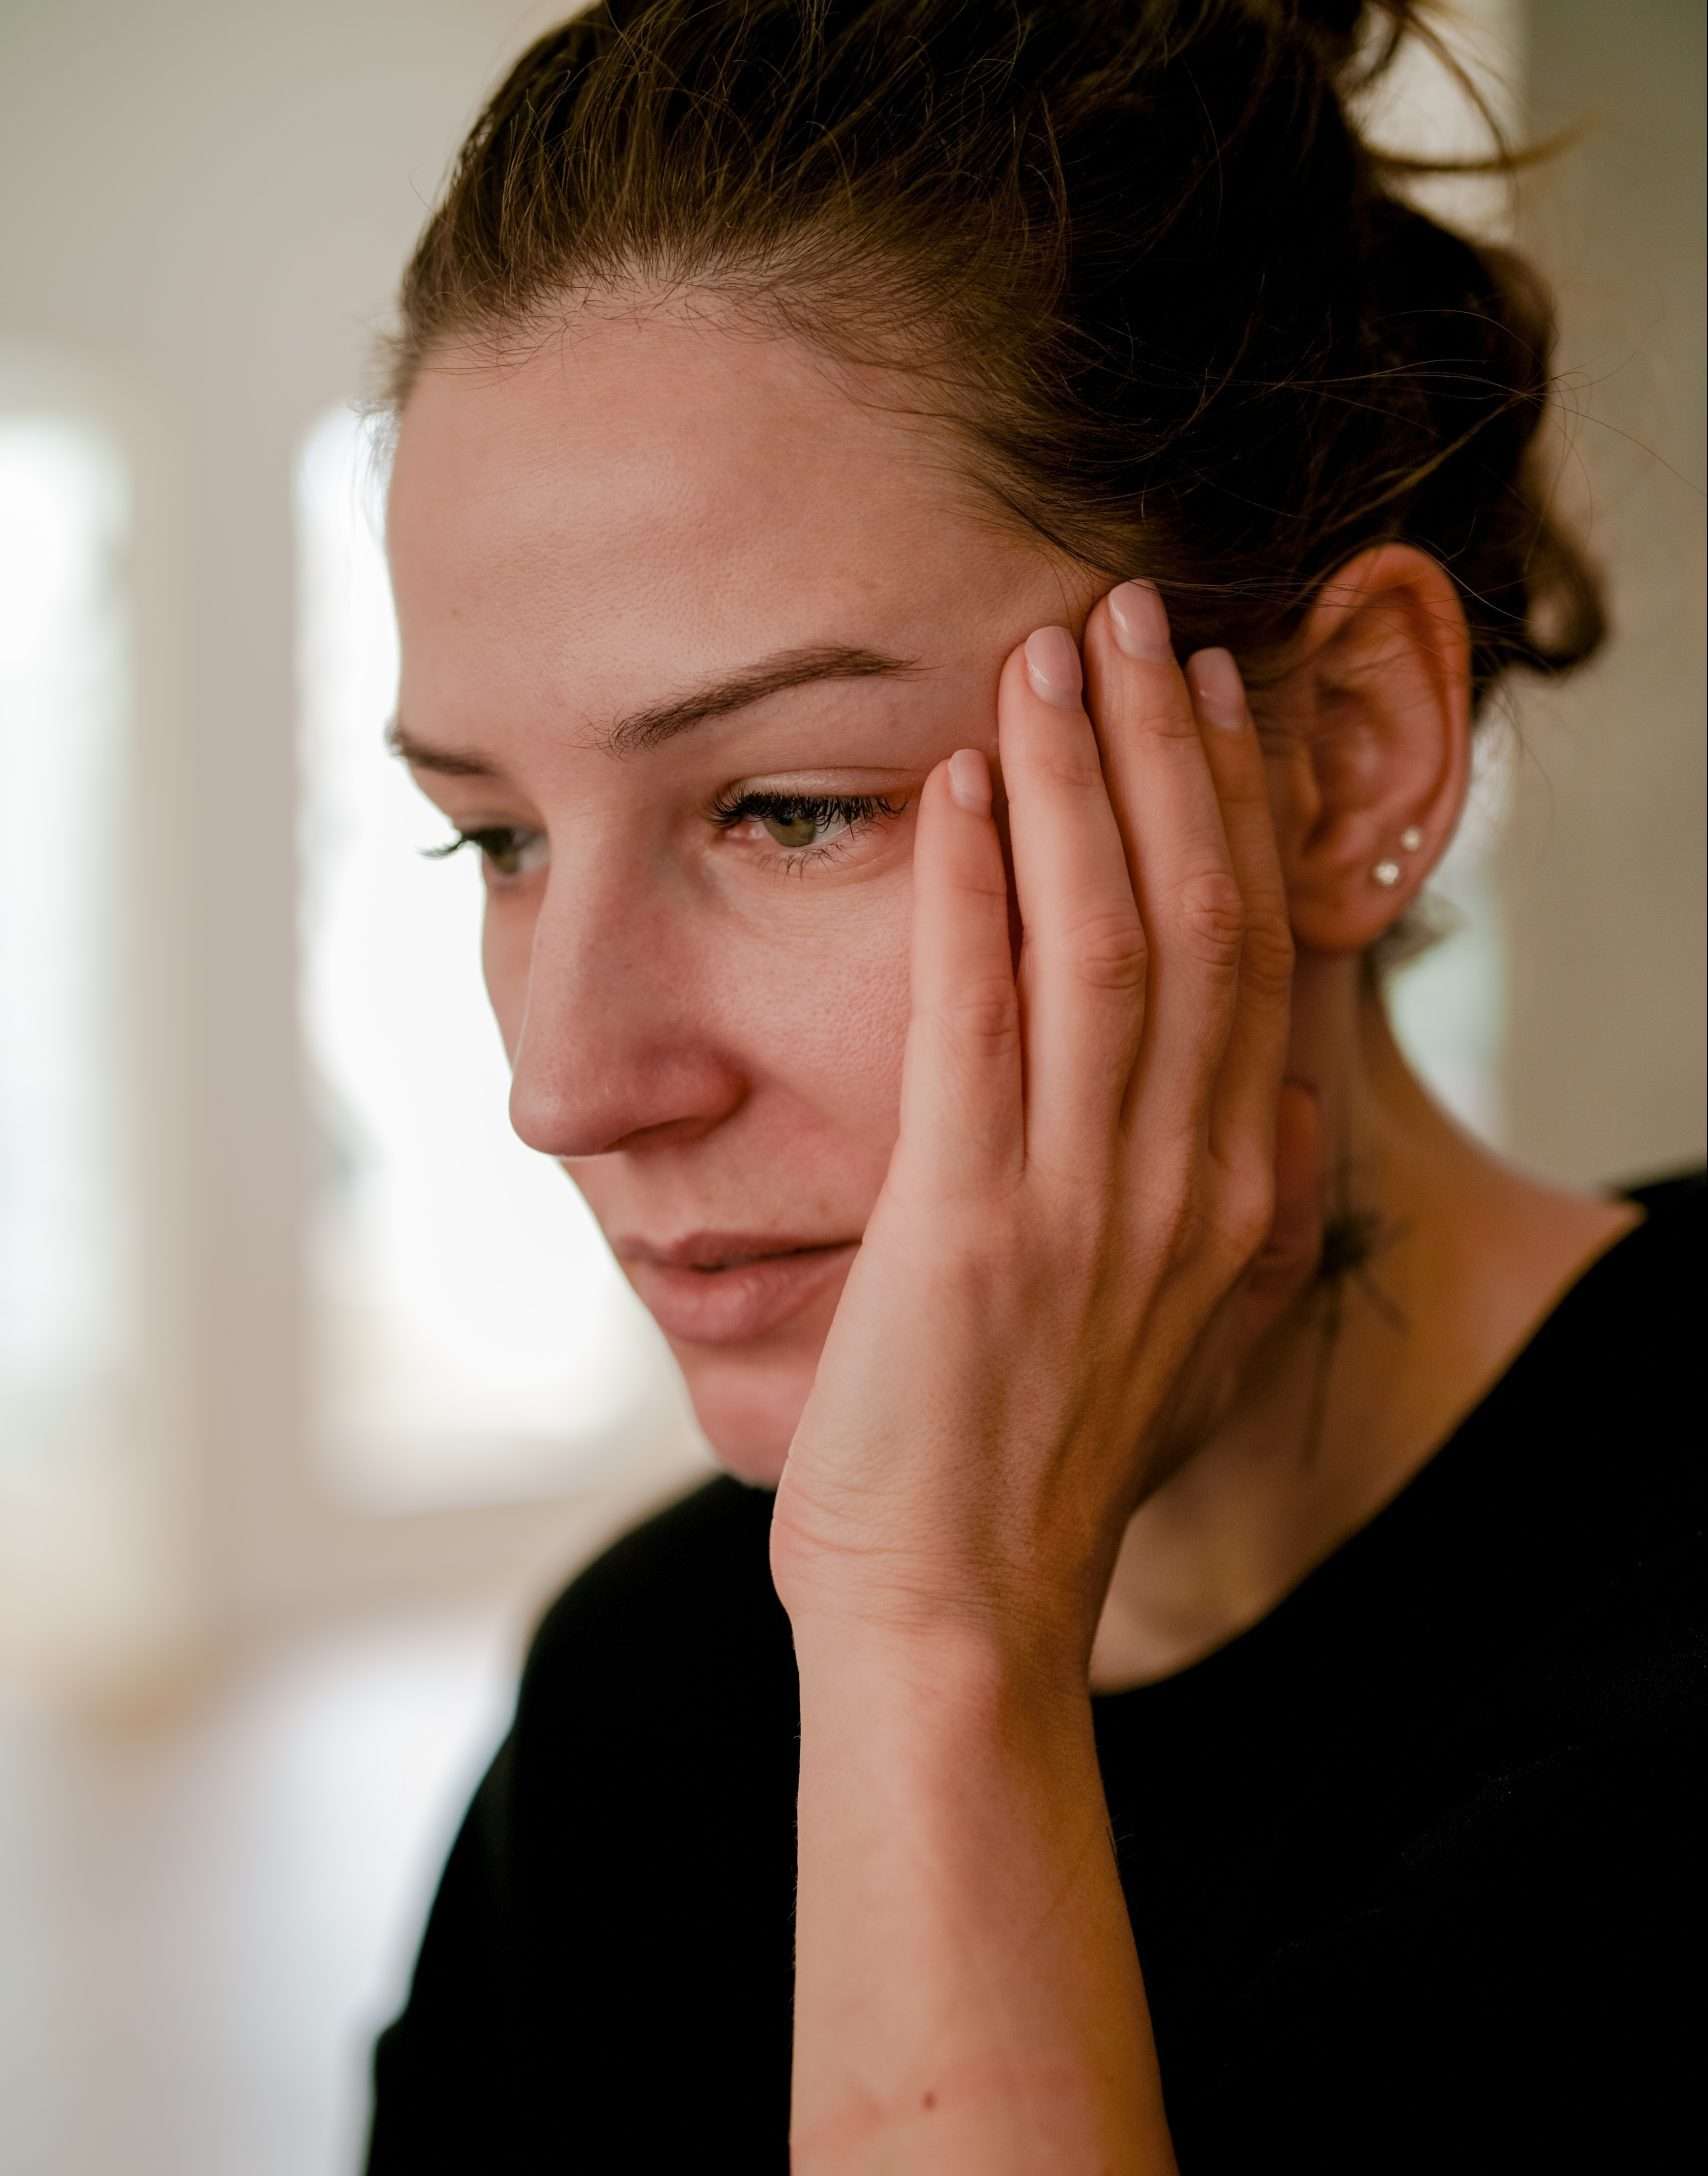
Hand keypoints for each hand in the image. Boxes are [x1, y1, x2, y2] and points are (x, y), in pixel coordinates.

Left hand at [766, 581, 1325, 1688]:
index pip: (1256, 958)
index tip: (1205, 701)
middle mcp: (1188, 1182)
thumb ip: (1231, 1212)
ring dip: (1083, 784)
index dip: (1235, 812)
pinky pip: (978, 1022)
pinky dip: (977, 893)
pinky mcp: (971, 1228)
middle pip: (1198, 918)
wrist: (960, 1613)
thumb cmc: (1043, 1469)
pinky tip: (964, 789)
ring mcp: (1087, 1203)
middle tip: (1131, 619)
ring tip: (1053, 656)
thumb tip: (1263, 1103)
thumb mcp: (1185, 1335)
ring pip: (1109, 944)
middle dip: (1167, 754)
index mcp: (1238, 1197)